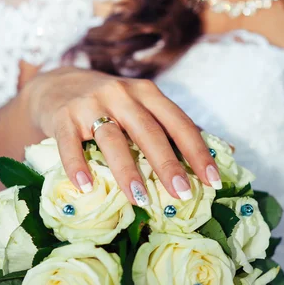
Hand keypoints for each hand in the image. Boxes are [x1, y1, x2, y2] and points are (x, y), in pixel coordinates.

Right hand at [24, 67, 220, 204]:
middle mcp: (121, 94)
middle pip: (148, 130)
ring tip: (140, 198)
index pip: (178, 122)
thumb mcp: (143, 105)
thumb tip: (226, 150)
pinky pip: (70, 142)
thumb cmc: (110, 103)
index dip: (197, 151)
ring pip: (112, 137)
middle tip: (182, 193)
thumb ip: (177, 126)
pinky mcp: (62, 116)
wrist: (57, 85)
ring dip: (127, 169)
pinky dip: (77, 164)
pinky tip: (85, 186)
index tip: (212, 180)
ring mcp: (90, 104)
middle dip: (167, 163)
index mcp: (147, 93)